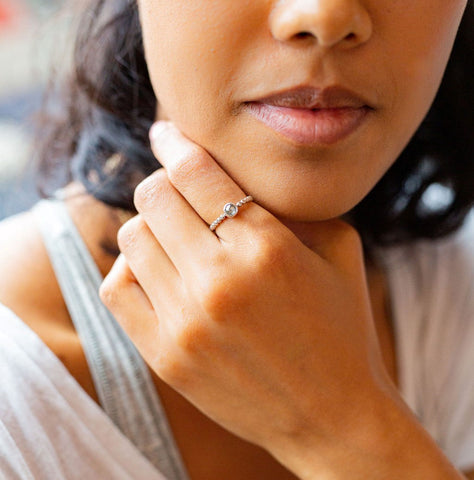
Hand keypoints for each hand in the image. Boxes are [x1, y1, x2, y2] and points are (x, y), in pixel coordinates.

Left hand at [100, 122, 460, 478]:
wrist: (331, 415)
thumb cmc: (342, 329)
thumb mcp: (339, 251)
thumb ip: (289, 208)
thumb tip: (234, 177)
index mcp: (266, 247)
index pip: (195, 170)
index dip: (175, 142)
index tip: (167, 133)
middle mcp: (219, 280)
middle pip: (154, 195)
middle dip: (163, 181)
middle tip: (177, 187)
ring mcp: (185, 322)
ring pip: (132, 237)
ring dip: (150, 224)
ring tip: (174, 233)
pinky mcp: (164, 356)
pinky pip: (117, 288)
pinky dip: (131, 269)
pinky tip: (158, 273)